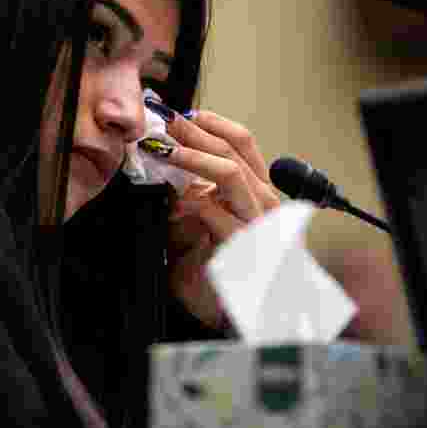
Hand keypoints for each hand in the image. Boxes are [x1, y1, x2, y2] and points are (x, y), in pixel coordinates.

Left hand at [157, 110, 281, 329]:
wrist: (232, 314)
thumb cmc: (219, 266)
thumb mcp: (201, 218)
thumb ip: (191, 190)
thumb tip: (163, 159)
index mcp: (256, 189)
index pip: (241, 142)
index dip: (211, 122)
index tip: (182, 113)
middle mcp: (263, 201)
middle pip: (232, 151)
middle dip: (193, 133)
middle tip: (164, 123)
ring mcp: (258, 222)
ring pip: (229, 174)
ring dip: (192, 157)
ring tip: (164, 150)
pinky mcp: (246, 246)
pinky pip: (218, 214)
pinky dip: (192, 202)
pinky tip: (173, 200)